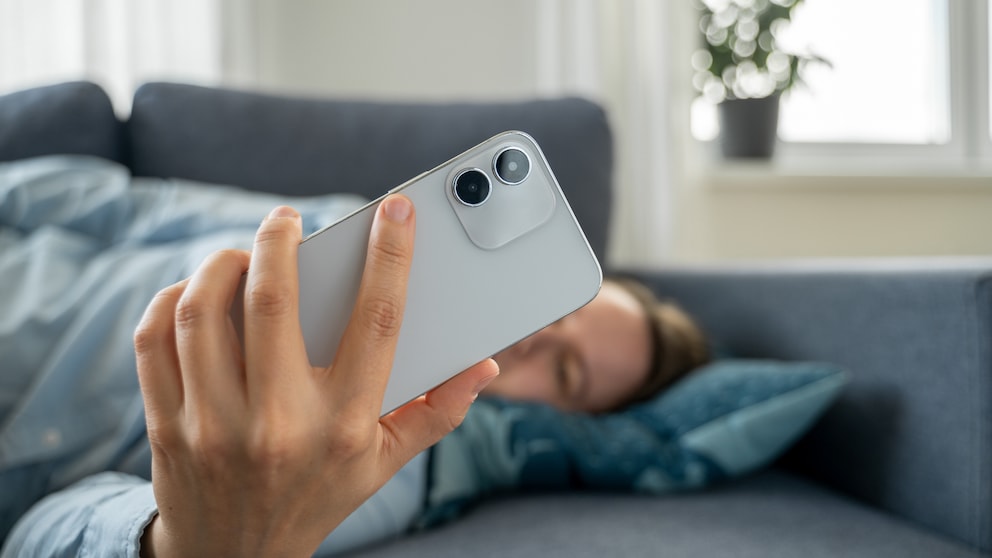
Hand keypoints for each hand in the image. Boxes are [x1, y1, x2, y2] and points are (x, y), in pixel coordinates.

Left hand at [134, 195, 498, 557]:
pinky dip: (171, 300)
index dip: (392, 257)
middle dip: (280, 241)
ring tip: (243, 256)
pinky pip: (157, 341)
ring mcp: (215, 426)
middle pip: (274, 301)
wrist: (235, 556)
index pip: (377, 323)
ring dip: (221, 265)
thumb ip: (437, 412)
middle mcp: (280, 423)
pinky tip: (196, 293)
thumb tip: (484, 365)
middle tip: (287, 220)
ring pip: (204, 313)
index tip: (396, 213)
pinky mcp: (167, 427)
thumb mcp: (385, 462)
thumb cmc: (318, 496)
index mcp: (345, 426)